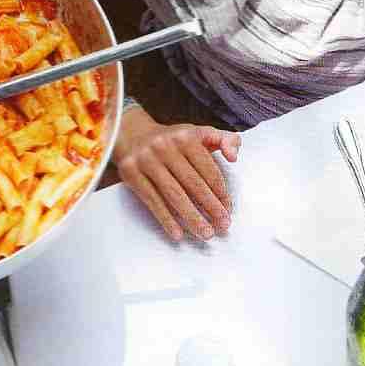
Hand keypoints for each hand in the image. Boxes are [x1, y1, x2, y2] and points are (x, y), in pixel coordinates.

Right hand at [113, 108, 239, 241]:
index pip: (208, 169)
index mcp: (186, 136)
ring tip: (206, 233)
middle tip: (222, 226)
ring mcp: (147, 159)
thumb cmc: (172, 140)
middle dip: (211, 208)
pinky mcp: (131, 172)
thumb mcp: (198, 132)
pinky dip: (166, 219)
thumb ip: (224, 139)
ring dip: (192, 217)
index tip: (228, 210)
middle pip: (193, 183)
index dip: (221, 192)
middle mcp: (165, 146)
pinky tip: (178, 233)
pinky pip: (152, 200)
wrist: (132, 133)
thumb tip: (233, 156)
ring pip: (174, 194)